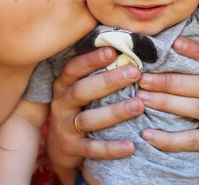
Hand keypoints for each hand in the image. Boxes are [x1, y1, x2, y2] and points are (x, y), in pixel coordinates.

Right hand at [46, 47, 143, 171]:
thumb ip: (96, 72)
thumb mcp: (80, 89)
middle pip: (82, 91)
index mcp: (63, 86)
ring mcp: (65, 128)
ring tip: (139, 105)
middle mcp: (62, 104)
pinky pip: (93, 149)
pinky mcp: (72, 149)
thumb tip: (125, 47)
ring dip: (114, 112)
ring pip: (89, 119)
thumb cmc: (79, 108)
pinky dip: (111, 148)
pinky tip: (131, 146)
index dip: (90, 59)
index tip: (112, 50)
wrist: (60, 148)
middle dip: (108, 81)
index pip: (73, 69)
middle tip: (135, 72)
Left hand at [137, 37, 198, 184]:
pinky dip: (167, 138)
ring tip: (142, 99)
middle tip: (142, 79)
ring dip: (166, 102)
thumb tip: (156, 61)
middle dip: (169, 80)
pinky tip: (147, 133)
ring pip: (197, 108)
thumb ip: (193, 80)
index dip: (196, 51)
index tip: (174, 42)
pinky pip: (190, 140)